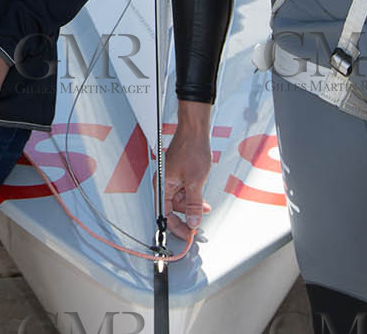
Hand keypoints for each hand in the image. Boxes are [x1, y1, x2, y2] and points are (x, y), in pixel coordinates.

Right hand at [162, 101, 213, 241]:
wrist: (195, 131)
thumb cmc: (191, 149)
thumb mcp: (195, 182)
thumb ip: (193, 205)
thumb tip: (193, 222)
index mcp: (162, 186)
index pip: (165, 214)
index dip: (177, 227)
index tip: (188, 235)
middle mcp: (163, 183)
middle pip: (173, 208)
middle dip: (188, 215)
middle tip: (200, 221)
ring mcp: (170, 179)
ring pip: (180, 200)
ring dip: (192, 205)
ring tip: (204, 206)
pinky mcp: (177, 175)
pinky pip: (183, 191)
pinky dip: (192, 195)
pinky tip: (201, 196)